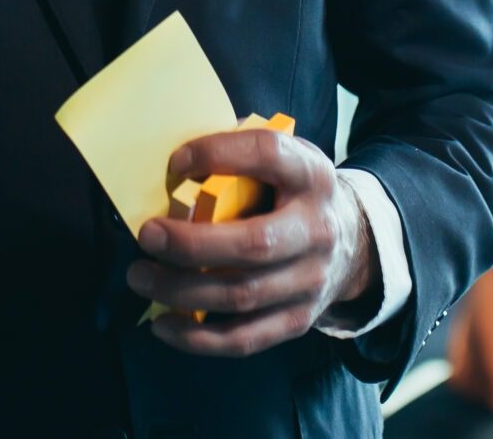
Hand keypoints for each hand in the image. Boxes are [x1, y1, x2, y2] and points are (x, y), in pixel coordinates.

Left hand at [126, 127, 372, 356]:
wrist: (352, 243)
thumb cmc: (294, 195)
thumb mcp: (284, 162)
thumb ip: (241, 161)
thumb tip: (173, 171)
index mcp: (311, 175)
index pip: (267, 154)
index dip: (218, 154)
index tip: (175, 163)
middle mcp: (317, 229)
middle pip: (253, 244)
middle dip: (191, 244)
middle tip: (147, 236)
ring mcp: (311, 280)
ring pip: (241, 294)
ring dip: (181, 291)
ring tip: (140, 277)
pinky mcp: (299, 320)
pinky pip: (244, 338)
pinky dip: (198, 337)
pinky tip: (163, 324)